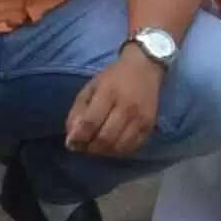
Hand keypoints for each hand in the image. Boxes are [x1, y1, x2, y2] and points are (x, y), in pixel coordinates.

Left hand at [62, 45, 168, 159]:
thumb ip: (78, 111)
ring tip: (96, 147)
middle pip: (105, 138)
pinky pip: (132, 148)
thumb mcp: (91, 87)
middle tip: (83, 147)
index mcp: (109, 93)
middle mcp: (127, 108)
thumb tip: (72, 137)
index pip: (91, 123)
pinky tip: (111, 146)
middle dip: (89, 148)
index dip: (78, 138)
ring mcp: (141, 119)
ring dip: (103, 152)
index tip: (71, 143)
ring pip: (118, 147)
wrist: (145, 68)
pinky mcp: (150, 126)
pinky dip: (118, 152)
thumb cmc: (113, 77)